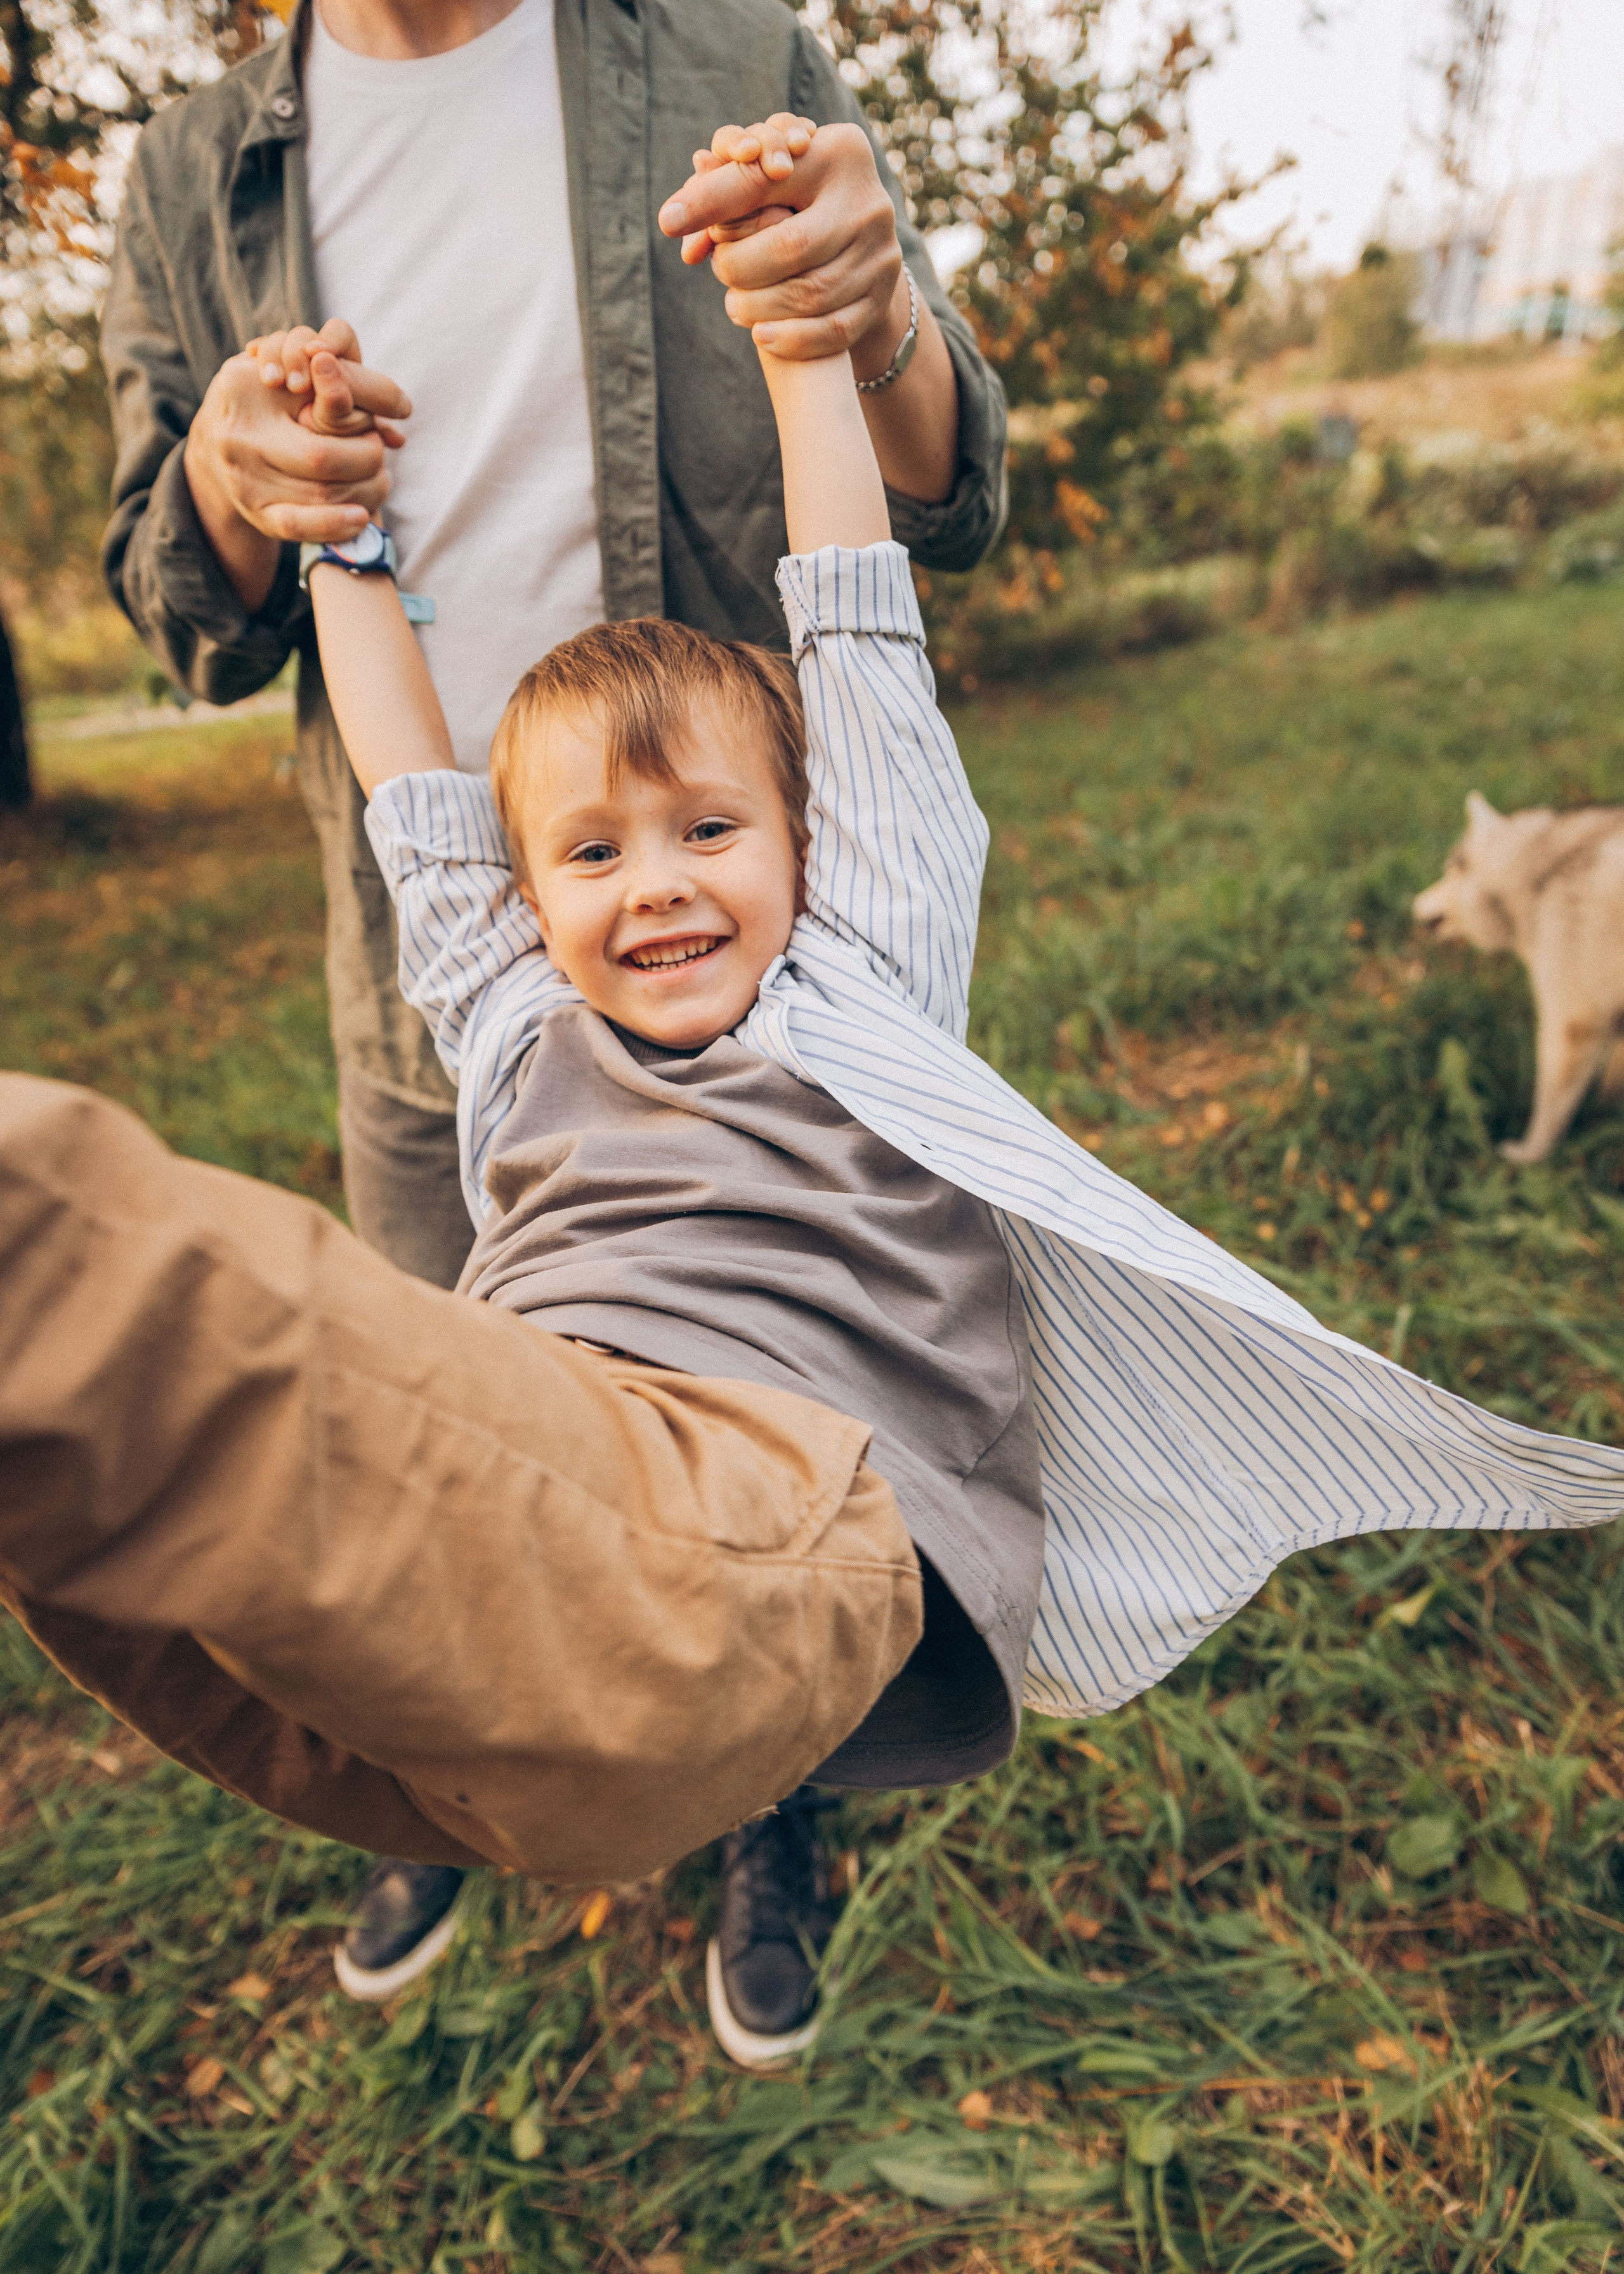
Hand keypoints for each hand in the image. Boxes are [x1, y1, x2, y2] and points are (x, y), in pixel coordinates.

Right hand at [183, 318, 412, 608]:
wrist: (218, 439)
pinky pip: (297, 527)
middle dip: (367, 458)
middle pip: (322, 460)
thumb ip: (338, 374)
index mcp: (246, 388)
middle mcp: (240, 437)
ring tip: (380, 480)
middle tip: (380, 452)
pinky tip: (361, 518)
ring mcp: (244, 480)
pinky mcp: (254, 513)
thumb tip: (401, 406)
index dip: (366, 415)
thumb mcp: (290, 367)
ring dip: (364, 492)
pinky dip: (335, 526)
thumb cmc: (268, 394)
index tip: (393, 414)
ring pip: (319, 496)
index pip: (324, 407)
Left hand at [658, 120, 908, 378]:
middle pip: (790, 246)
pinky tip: (762, 336)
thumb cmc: (797, 202)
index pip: (764, 180)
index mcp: (838, 152)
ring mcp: (881, 252)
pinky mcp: (883, 296)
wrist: (858, 241)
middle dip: (741, 267)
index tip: (667, 221)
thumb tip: (679, 202)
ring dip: (760, 307)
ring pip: (810, 294)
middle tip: (718, 272)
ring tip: (734, 306)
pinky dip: (793, 339)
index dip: (713, 202)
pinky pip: (835, 330)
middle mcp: (868, 199)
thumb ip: (727, 184)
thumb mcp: (768, 181)